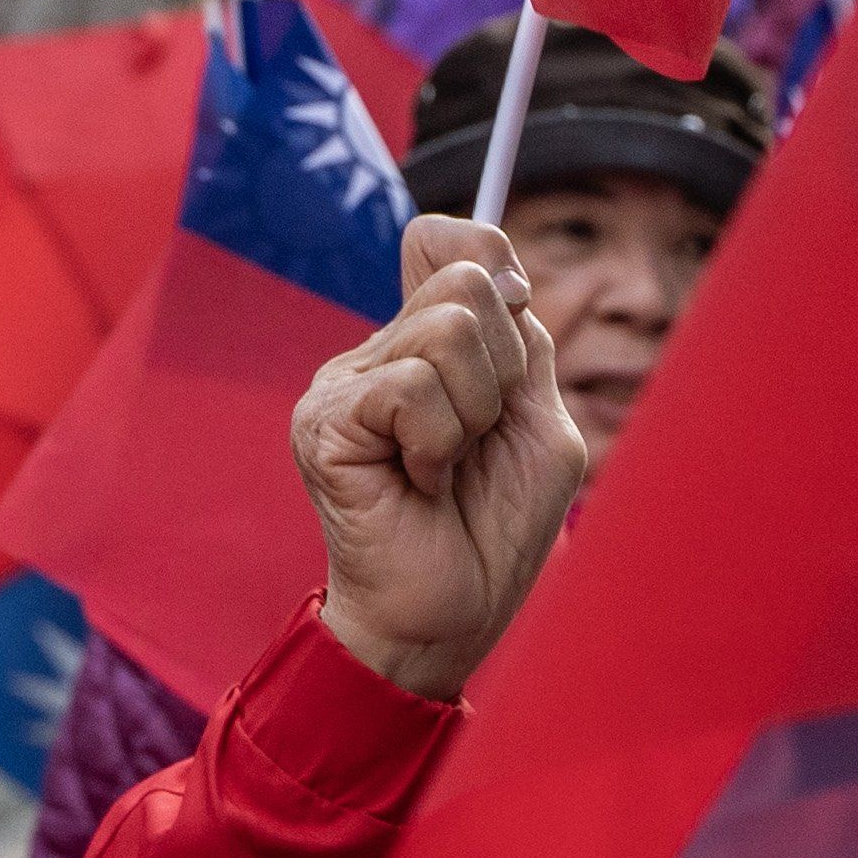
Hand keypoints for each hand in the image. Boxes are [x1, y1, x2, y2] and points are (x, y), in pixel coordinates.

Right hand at [295, 215, 587, 701]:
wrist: (452, 617)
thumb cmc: (494, 529)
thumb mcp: (535, 418)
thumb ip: (520, 339)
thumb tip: (496, 266)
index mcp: (419, 344)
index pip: (454, 241)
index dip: (498, 277)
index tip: (510, 360)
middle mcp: (373, 354)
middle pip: (467, 282)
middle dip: (503, 372)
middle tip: (476, 442)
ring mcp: (340, 385)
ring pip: (446, 331)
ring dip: (475, 413)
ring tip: (446, 467)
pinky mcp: (322, 423)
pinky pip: (412, 389)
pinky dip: (440, 442)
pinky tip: (419, 484)